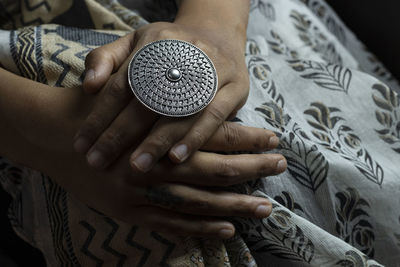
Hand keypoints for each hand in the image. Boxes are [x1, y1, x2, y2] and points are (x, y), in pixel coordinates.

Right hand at [33, 88, 285, 238]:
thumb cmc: (97, 112)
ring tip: (265, 207)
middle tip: (280, 167)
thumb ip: (166, 100)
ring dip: (236, 205)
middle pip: (216, 169)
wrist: (56, 137)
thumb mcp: (130, 94)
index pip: (215, 134)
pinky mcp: (129, 213)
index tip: (274, 139)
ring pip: (201, 203)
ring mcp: (143, 193)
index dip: (247, 138)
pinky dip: (202, 227)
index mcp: (160, 131)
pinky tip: (227, 228)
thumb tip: (206, 105)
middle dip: (252, 168)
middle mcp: (156, 164)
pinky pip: (173, 224)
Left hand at [75, 19, 251, 170]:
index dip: (98, 116)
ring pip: (180, 112)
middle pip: (146, 100)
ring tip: (136, 167)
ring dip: (157, 142)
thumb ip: (106, 59)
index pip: (120, 84)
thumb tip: (89, 86)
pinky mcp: (235, 87)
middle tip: (99, 161)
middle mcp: (182, 55)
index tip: (81, 145)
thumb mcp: (135, 43)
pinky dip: (194, 138)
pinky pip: (213, 117)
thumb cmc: (169, 48)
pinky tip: (176, 158)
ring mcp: (212, 71)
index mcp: (152, 44)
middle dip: (120, 135)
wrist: (217, 34)